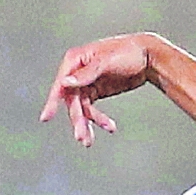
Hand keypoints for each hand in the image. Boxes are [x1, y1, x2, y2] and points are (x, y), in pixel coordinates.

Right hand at [39, 33, 166, 146]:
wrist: (150, 57)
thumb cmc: (128, 52)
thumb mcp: (107, 62)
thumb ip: (86, 73)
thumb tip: (64, 82)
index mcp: (75, 60)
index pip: (61, 84)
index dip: (52, 101)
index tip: (46, 117)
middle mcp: (77, 72)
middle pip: (72, 100)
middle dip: (77, 119)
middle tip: (81, 137)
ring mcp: (86, 83)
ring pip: (81, 108)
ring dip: (87, 124)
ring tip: (88, 142)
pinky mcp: (96, 91)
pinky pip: (91, 110)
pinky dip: (99, 120)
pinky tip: (110, 127)